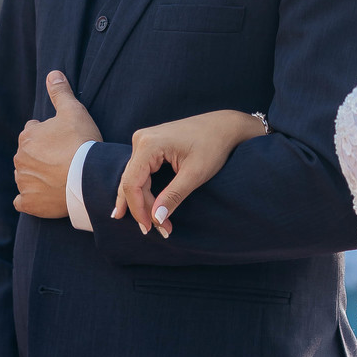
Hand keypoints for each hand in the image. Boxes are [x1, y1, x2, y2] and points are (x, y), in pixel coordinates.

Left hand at [14, 72, 100, 217]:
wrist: (89, 178)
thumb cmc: (82, 143)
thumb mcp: (74, 112)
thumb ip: (60, 93)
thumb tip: (52, 73)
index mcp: (27, 136)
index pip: (34, 133)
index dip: (50, 137)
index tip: (65, 142)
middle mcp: (20, 159)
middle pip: (29, 155)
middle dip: (42, 157)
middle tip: (64, 160)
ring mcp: (23, 182)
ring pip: (26, 176)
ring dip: (38, 176)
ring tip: (60, 178)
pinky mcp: (28, 203)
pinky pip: (22, 201)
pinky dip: (30, 199)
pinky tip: (44, 196)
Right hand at [114, 110, 266, 236]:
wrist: (224, 126)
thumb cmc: (213, 146)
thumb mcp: (195, 174)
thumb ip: (173, 196)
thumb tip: (156, 219)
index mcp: (149, 144)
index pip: (132, 183)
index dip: (138, 209)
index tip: (150, 228)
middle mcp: (141, 139)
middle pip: (132, 182)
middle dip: (143, 208)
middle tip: (158, 230)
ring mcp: (144, 141)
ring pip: (134, 178)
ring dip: (143, 202)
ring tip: (151, 224)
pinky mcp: (150, 145)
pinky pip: (140, 172)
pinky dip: (144, 191)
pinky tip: (140, 207)